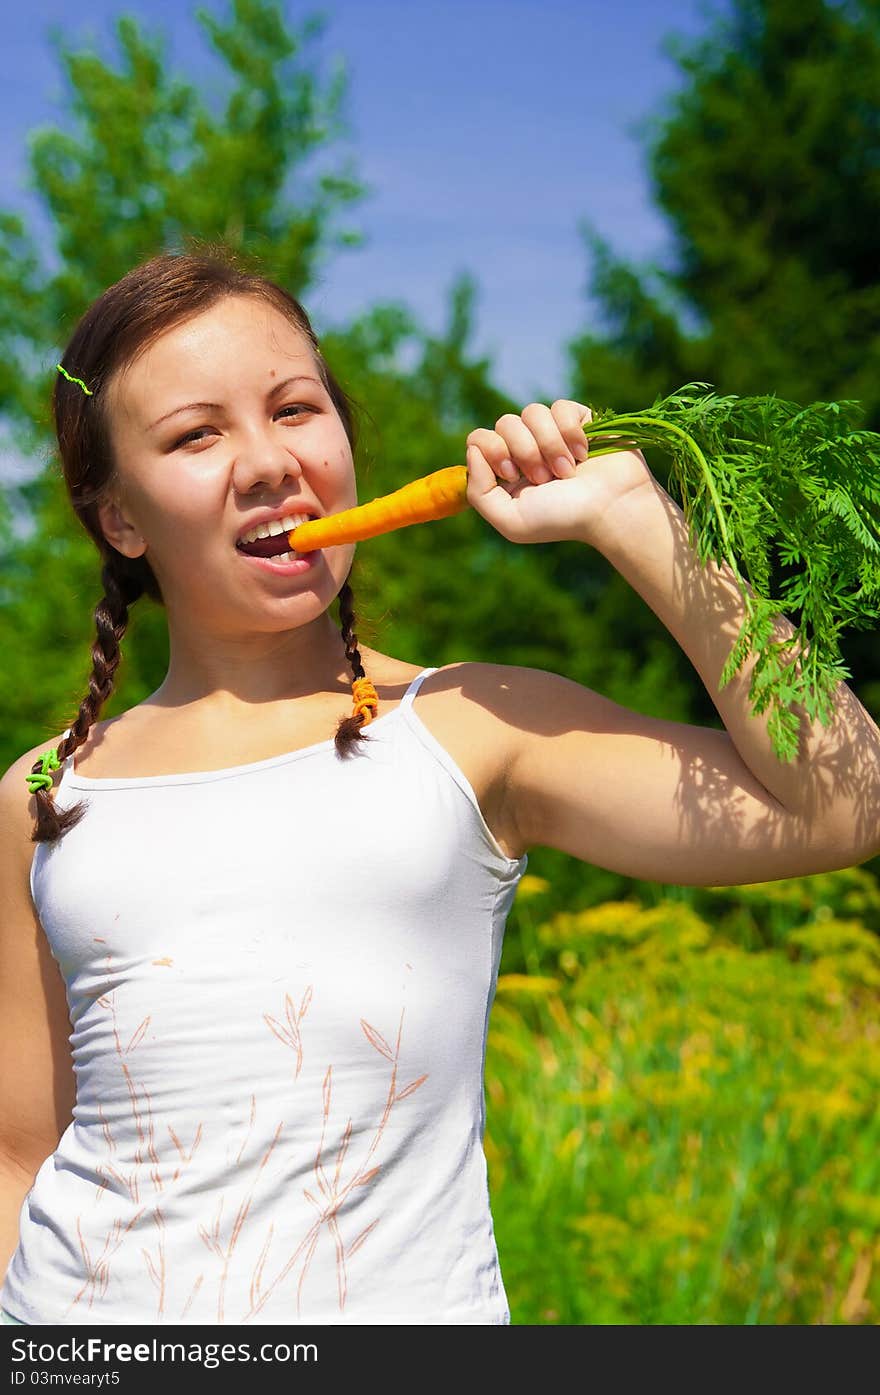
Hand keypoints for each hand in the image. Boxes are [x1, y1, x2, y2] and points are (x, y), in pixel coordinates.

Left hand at [465, 399, 654, 545]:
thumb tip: (473, 449)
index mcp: (507, 471)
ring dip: (550, 444)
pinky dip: (571, 432)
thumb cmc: (563, 518)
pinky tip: (584, 454)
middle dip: (525, 451)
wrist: (612, 508)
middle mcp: (526, 449)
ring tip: (568, 470)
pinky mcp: (579, 420)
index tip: (514, 474)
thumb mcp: (510, 520)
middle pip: (504, 423)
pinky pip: (560, 407)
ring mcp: (553, 433)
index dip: (492, 450)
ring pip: (532, 412)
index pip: (479, 439)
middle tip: (545, 478)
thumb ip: (478, 491)